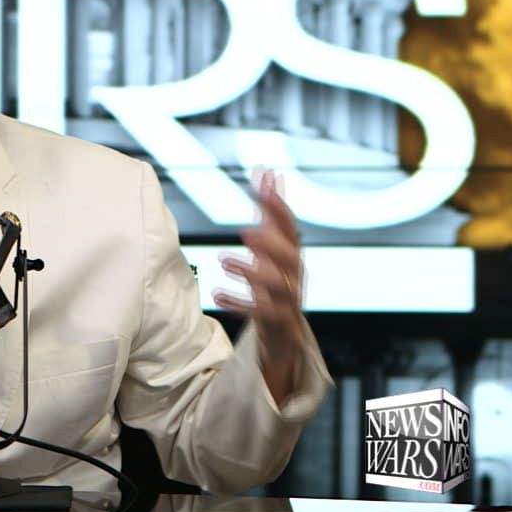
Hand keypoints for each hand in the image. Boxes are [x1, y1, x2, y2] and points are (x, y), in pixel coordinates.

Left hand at [213, 170, 307, 405]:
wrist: (282, 337)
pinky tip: (217, 295)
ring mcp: (288, 303)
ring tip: (226, 261)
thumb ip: (269, 215)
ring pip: (279, 288)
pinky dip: (240, 303)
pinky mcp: (277, 325)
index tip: (265, 185)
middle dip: (271, 245)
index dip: (279, 208)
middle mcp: (294, 278)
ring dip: (253, 273)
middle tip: (245, 232)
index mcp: (291, 258)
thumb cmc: (274, 287)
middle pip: (292, 259)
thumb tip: (269, 174)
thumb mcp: (270, 249)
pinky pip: (262, 315)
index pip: (291, 229)